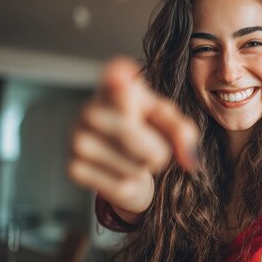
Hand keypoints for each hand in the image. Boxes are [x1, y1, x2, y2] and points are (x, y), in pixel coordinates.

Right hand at [68, 57, 198, 222]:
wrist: (118, 160)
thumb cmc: (145, 131)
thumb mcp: (167, 123)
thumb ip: (182, 131)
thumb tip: (188, 160)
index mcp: (115, 87)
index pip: (114, 77)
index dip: (118, 76)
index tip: (122, 75)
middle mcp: (90, 108)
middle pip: (135, 134)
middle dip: (157, 150)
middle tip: (152, 146)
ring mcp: (77, 138)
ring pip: (134, 166)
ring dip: (143, 169)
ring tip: (132, 158)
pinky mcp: (73, 169)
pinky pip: (122, 186)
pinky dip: (131, 186)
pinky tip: (119, 173)